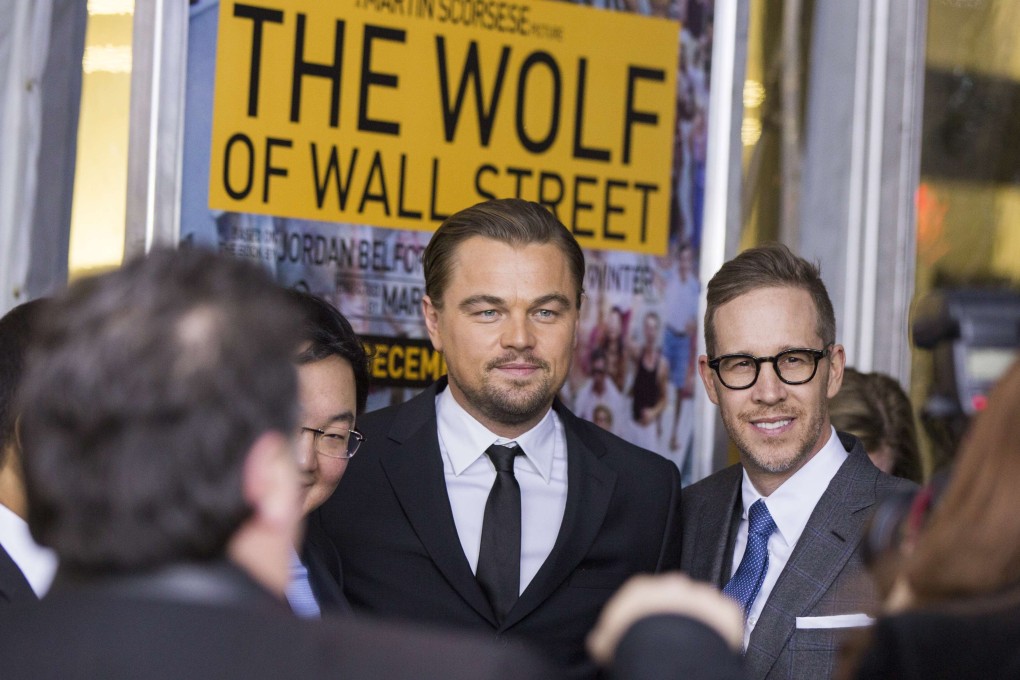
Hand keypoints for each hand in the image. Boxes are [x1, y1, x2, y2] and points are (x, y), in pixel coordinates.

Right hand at [587, 573, 743, 664]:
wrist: (668, 650)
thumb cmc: (633, 642)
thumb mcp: (605, 641)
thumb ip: (604, 635)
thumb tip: (598, 640)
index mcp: (641, 587)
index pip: (643, 595)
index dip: (646, 614)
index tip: (646, 628)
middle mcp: (673, 584)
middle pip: (674, 596)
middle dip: (674, 612)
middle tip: (671, 635)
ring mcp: (702, 594)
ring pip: (702, 603)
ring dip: (699, 618)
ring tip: (692, 642)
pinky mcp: (726, 608)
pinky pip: (726, 616)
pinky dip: (722, 628)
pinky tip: (714, 642)